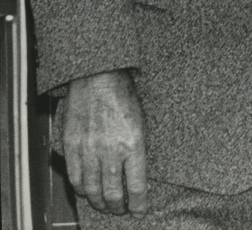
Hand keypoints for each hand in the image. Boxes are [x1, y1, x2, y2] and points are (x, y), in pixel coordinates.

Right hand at [63, 70, 147, 215]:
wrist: (98, 79)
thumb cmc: (124, 97)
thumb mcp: (141, 123)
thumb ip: (137, 150)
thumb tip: (134, 175)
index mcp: (133, 143)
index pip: (137, 185)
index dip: (139, 203)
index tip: (140, 211)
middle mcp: (110, 151)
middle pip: (113, 193)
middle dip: (118, 207)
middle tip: (122, 210)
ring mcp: (89, 150)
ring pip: (92, 190)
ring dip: (99, 202)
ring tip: (105, 205)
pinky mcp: (72, 147)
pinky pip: (75, 178)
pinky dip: (81, 190)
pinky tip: (88, 191)